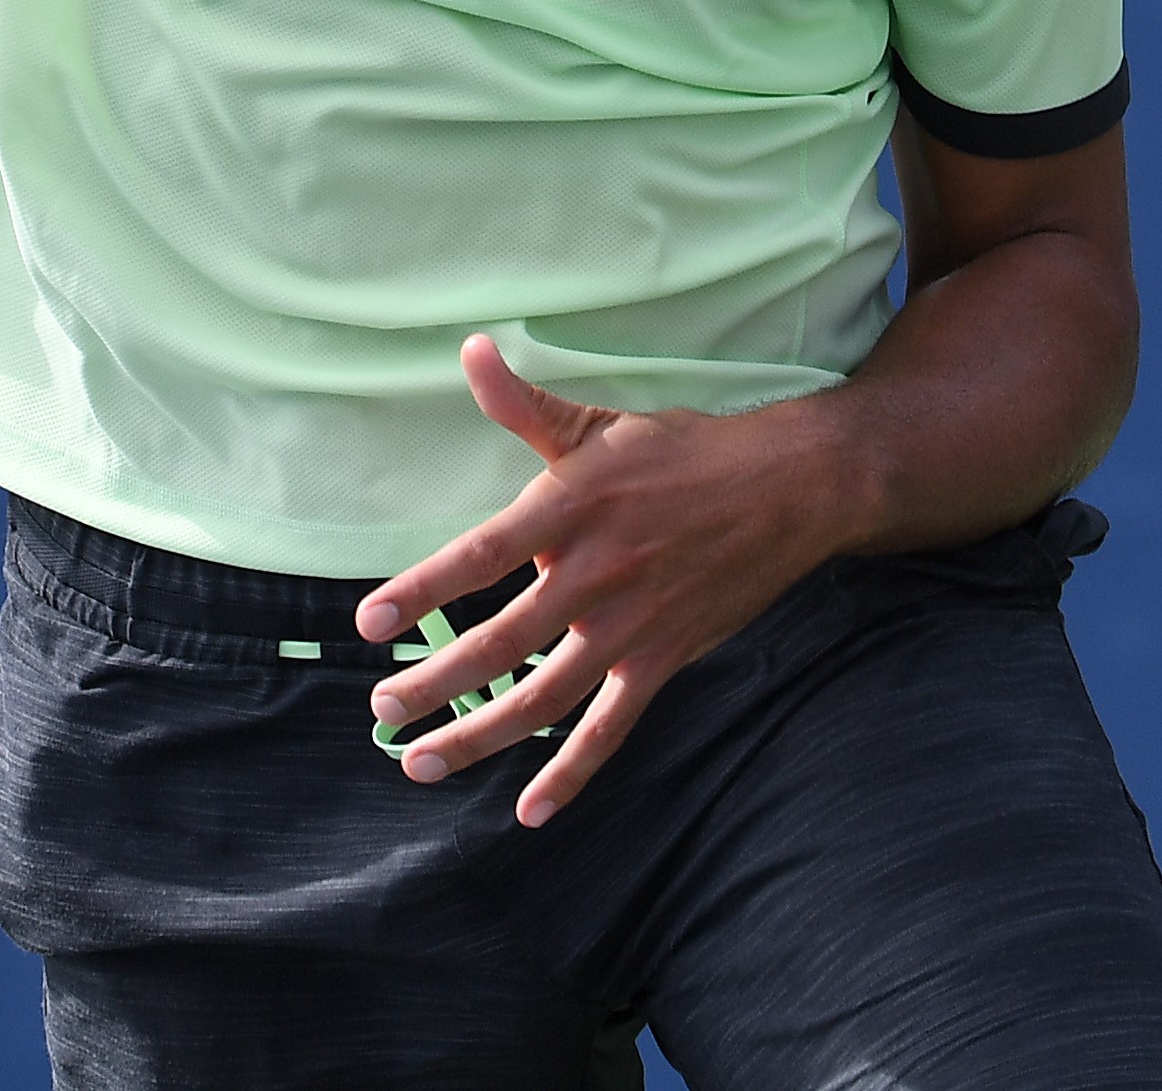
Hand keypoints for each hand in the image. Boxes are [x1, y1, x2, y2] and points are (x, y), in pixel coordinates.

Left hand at [357, 334, 864, 825]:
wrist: (790, 487)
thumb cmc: (684, 452)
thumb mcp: (602, 422)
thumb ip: (526, 404)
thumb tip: (471, 351)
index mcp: (572, 506)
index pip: (482, 555)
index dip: (424, 590)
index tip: (371, 623)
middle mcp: (597, 571)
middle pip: (502, 641)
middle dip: (436, 682)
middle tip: (382, 709)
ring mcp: (632, 623)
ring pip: (544, 696)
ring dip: (480, 735)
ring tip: (421, 762)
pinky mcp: (663, 658)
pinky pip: (610, 727)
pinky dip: (572, 772)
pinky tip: (530, 811)